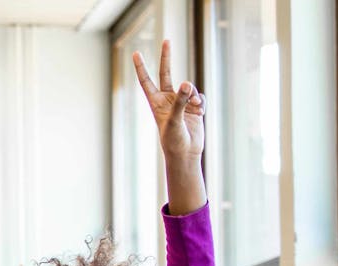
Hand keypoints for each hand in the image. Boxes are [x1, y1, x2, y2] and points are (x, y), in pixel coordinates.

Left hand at [131, 41, 208, 213]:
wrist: (186, 153)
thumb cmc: (173, 140)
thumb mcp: (174, 120)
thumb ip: (181, 101)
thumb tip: (187, 83)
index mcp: (156, 102)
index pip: (146, 81)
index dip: (141, 67)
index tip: (136, 53)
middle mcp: (167, 99)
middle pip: (166, 73)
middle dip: (167, 58)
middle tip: (167, 40)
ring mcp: (181, 102)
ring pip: (190, 88)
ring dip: (193, 95)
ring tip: (194, 108)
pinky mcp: (194, 108)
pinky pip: (200, 97)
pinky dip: (201, 103)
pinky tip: (200, 112)